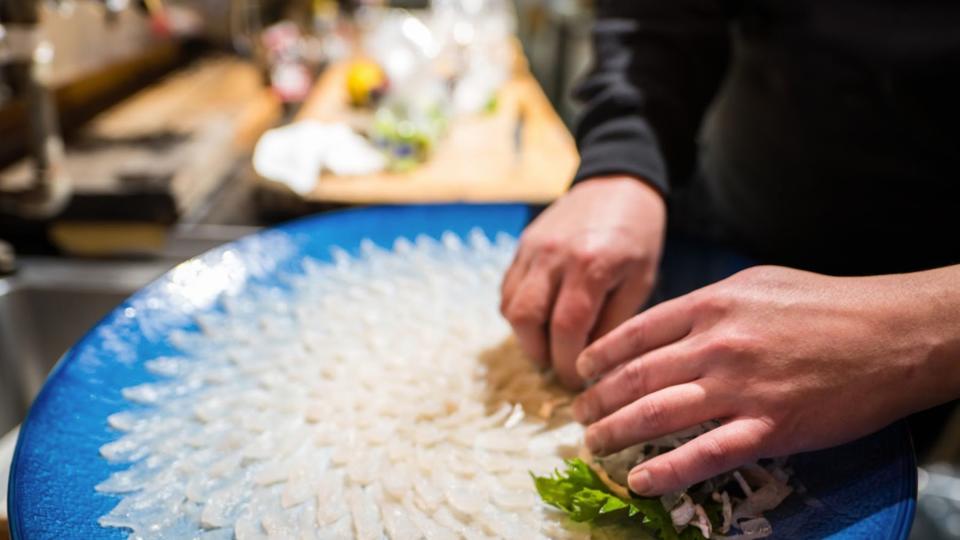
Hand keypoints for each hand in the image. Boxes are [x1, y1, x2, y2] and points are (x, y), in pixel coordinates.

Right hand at [500, 176, 665, 388]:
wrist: (617, 183)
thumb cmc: (637, 235)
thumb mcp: (641, 278)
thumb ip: (614, 321)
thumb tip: (593, 363)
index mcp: (591, 264)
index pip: (567, 327)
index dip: (566, 363)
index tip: (578, 382)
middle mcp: (554, 255)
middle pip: (526, 319)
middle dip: (540, 354)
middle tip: (559, 368)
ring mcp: (532, 248)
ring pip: (510, 306)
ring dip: (526, 336)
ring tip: (550, 345)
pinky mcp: (521, 245)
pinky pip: (508, 289)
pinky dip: (519, 312)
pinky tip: (541, 320)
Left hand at [572, 265, 958, 494]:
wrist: (891, 333)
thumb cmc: (826, 304)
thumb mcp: (757, 283)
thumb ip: (707, 304)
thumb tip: (667, 323)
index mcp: (711, 305)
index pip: (635, 333)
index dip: (600, 356)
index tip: (582, 372)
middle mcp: (716, 345)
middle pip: (636, 376)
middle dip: (597, 399)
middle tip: (578, 414)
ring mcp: (741, 388)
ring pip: (658, 414)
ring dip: (616, 432)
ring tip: (594, 444)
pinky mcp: (769, 428)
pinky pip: (704, 455)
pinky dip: (666, 471)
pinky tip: (640, 481)